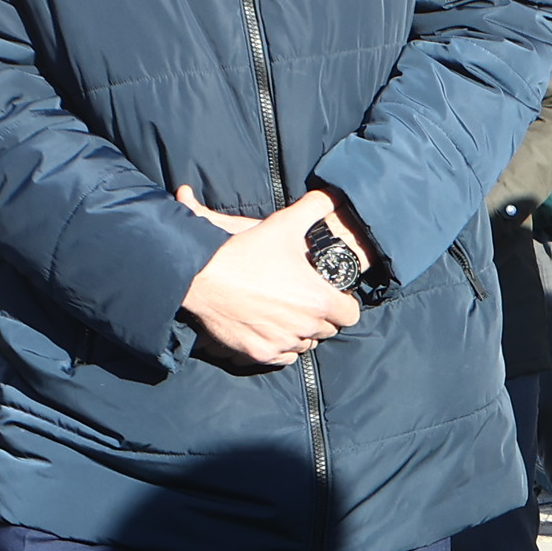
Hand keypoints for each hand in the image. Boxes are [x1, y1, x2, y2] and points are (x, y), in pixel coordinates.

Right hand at [177, 185, 361, 366]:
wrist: (200, 277)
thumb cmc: (244, 251)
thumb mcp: (284, 224)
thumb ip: (315, 207)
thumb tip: (334, 193)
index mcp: (319, 300)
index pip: (351, 314)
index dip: (343, 303)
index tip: (330, 293)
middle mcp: (305, 327)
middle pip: (328, 329)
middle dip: (321, 315)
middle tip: (303, 298)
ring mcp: (282, 343)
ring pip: (306, 344)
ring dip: (301, 331)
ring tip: (285, 310)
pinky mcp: (260, 354)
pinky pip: (284, 357)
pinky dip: (281, 345)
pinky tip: (270, 326)